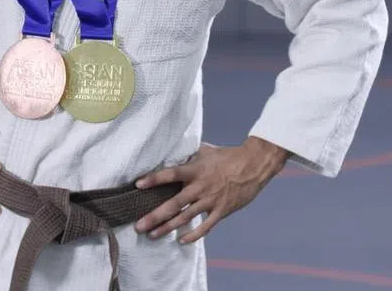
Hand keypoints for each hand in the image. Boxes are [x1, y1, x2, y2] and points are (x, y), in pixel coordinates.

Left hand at [133, 137, 289, 243]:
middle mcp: (200, 187)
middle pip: (173, 204)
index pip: (170, 174)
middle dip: (155, 216)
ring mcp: (210, 201)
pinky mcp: (221, 211)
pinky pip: (205, 226)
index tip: (138, 185)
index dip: (154, 179)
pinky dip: (193, 234)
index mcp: (195, 170)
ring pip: (185, 217)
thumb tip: (176, 153)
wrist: (254, 165)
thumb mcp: (206, 151)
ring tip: (153, 235)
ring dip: (168, 227)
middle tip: (139, 226)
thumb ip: (190, 156)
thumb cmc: (228, 156)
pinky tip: (181, 240)